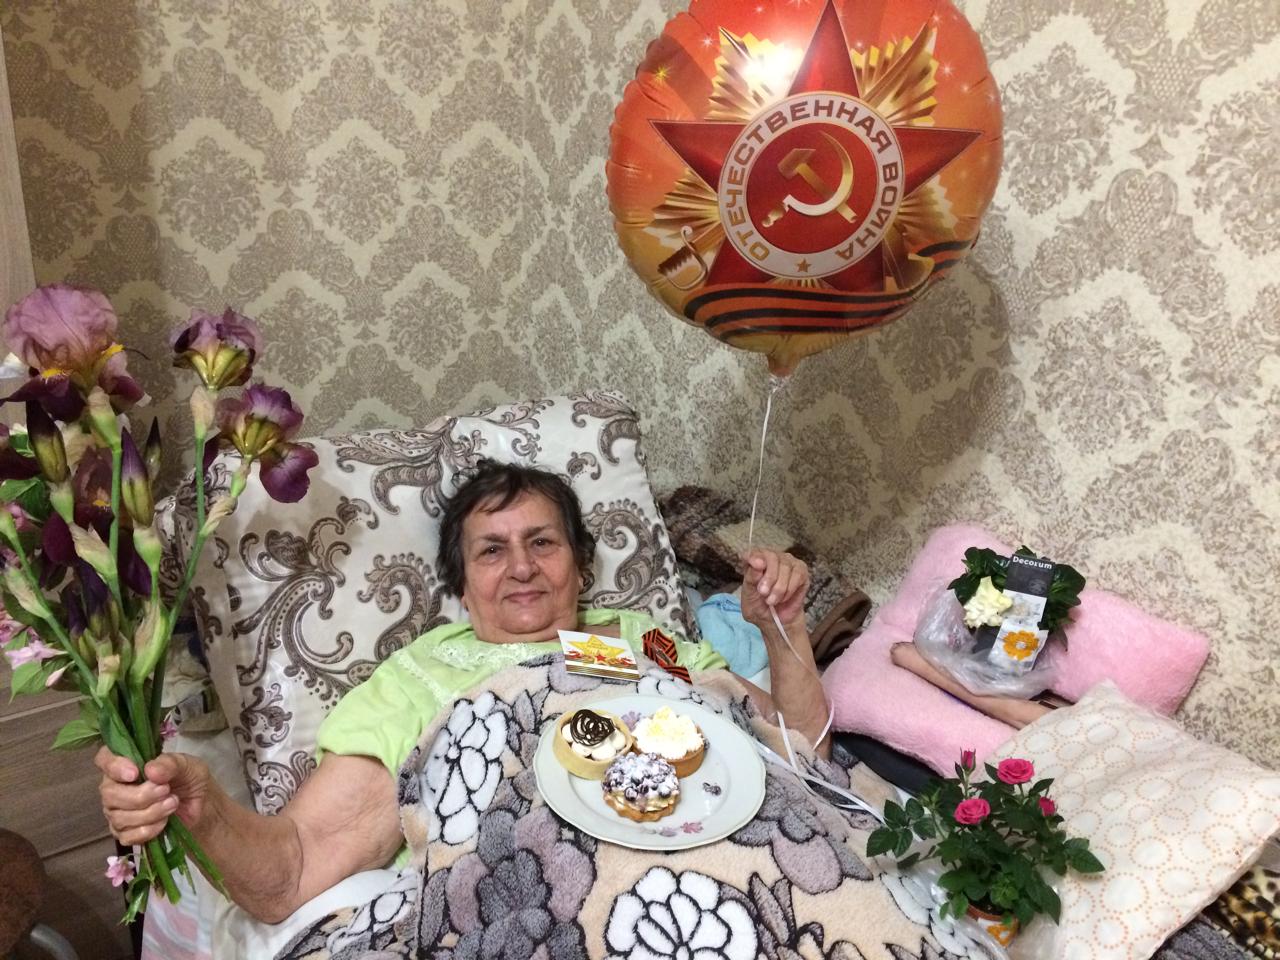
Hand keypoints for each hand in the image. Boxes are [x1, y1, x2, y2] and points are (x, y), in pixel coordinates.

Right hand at [96, 746, 210, 846]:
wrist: (201, 806)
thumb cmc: (190, 779)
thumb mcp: (188, 765)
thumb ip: (170, 764)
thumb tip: (151, 770)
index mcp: (127, 763)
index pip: (104, 759)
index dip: (114, 766)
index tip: (135, 773)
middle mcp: (116, 787)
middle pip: (110, 794)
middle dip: (141, 796)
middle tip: (166, 791)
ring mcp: (117, 812)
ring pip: (119, 817)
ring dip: (150, 813)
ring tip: (172, 803)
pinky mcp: (125, 833)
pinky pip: (127, 836)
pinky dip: (149, 830)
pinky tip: (164, 822)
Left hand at [740, 549, 808, 634]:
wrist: (776, 622)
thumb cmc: (759, 607)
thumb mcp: (749, 596)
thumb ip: (750, 579)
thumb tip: (757, 564)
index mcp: (754, 561)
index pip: (754, 552)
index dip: (755, 557)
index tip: (756, 565)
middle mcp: (772, 558)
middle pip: (772, 557)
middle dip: (769, 577)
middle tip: (764, 593)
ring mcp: (788, 562)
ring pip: (785, 566)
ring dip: (779, 587)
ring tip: (772, 601)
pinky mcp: (801, 571)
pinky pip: (797, 575)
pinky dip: (790, 589)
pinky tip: (784, 598)